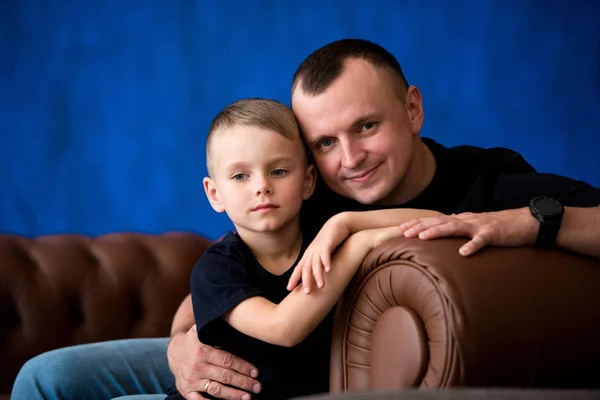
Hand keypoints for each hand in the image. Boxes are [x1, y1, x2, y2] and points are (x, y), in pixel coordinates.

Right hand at [168, 325, 261, 399]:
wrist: (173, 351)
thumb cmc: (194, 339)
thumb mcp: (201, 329)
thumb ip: (213, 324)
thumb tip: (228, 312)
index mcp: (202, 350)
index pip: (227, 360)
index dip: (243, 366)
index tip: (256, 372)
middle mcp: (197, 366)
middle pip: (225, 376)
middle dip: (244, 382)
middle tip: (258, 386)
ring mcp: (191, 380)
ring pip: (216, 390)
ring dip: (233, 395)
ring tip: (248, 397)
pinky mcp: (186, 390)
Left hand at [287, 214, 350, 293]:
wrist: (338, 223)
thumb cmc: (330, 240)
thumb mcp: (322, 253)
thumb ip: (318, 263)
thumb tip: (317, 277)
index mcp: (309, 255)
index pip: (299, 268)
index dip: (294, 278)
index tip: (288, 289)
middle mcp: (312, 252)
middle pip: (306, 268)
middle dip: (306, 280)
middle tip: (307, 293)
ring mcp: (319, 247)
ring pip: (316, 263)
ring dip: (318, 274)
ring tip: (321, 285)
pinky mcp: (328, 242)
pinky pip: (326, 253)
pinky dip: (326, 261)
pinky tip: (328, 269)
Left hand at [399, 208, 537, 255]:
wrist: (528, 222)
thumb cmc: (501, 225)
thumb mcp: (477, 225)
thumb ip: (462, 224)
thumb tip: (447, 222)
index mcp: (462, 220)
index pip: (436, 220)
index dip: (419, 223)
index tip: (401, 228)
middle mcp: (467, 220)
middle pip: (440, 221)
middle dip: (420, 226)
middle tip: (403, 232)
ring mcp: (480, 226)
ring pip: (455, 228)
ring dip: (437, 231)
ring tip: (422, 237)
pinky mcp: (494, 234)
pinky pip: (482, 241)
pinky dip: (472, 246)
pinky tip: (463, 253)